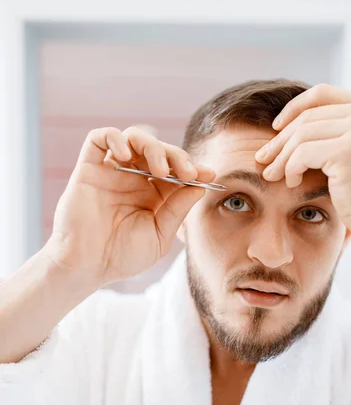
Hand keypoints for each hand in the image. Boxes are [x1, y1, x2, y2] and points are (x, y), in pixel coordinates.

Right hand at [46, 127, 214, 286]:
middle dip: (177, 157)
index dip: (193, 168)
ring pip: (133, 138)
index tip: (208, 174)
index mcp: (153, 195)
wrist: (87, 267)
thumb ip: (177, 210)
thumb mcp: (159, 236)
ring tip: (160, 169)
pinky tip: (126, 156)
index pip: (176, 171)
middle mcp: (133, 179)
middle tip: (188, 173)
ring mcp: (111, 172)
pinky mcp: (89, 169)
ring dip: (152, 146)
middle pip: (159, 150)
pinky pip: (99, 138)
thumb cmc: (122, 257)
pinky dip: (114, 137)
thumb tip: (200, 186)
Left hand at [255, 84, 350, 247]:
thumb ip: (336, 132)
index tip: (274, 128)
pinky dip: (290, 169)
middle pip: (307, 117)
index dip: (292, 109)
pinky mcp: (348, 151)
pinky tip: (292, 183)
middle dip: (279, 140)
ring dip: (281, 158)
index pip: (321, 94)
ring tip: (272, 175)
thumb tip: (289, 126)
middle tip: (262, 159)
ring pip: (301, 136)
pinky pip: (303, 154)